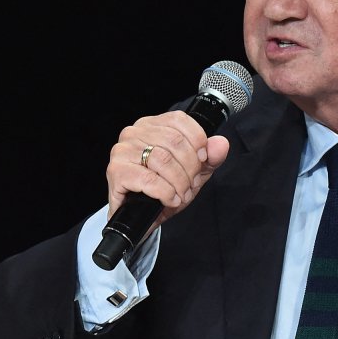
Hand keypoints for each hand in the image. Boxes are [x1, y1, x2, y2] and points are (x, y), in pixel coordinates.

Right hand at [106, 111, 230, 236]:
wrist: (141, 218)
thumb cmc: (165, 189)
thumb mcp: (194, 172)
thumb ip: (210, 158)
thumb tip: (221, 144)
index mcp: (152, 125)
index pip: (180, 120)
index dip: (197, 141)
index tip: (202, 160)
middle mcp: (134, 133)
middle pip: (174, 141)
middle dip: (189, 167)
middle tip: (190, 184)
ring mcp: (122, 151)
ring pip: (163, 159)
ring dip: (179, 182)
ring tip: (181, 194)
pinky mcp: (116, 172)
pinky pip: (148, 179)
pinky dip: (165, 192)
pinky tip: (170, 199)